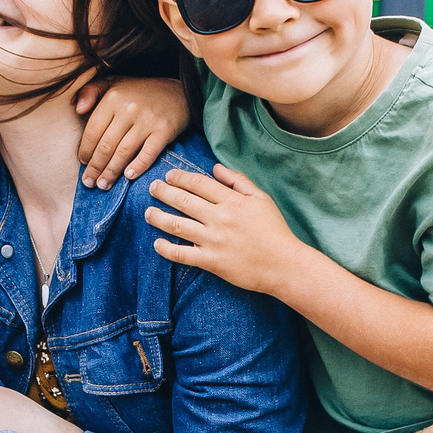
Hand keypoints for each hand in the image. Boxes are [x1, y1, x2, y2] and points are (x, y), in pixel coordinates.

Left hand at [74, 76, 186, 188]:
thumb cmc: (139, 92)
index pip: (93, 131)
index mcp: (113, 98)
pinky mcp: (164, 131)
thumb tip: (76, 109)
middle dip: (95, 167)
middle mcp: (129, 108)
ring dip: (111, 172)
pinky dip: (138, 166)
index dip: (85, 150)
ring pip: (124, 152)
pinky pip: (148, 153)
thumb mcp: (113, 83)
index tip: (82, 164)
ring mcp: (147, 120)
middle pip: (106, 145)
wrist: (178, 92)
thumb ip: (90, 91)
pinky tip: (129, 176)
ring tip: (104, 185)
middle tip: (90, 182)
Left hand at [145, 164, 307, 295]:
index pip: (198, 184)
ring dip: (158, 217)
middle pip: (183, 200)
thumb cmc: (275, 231)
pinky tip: (157, 243)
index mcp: (232, 201)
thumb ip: (238, 181)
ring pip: (176, 225)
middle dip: (163, 192)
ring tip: (148, 213)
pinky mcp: (211, 262)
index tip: (168, 175)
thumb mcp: (261, 199)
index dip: (180, 177)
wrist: (284, 265)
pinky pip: (181, 254)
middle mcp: (219, 218)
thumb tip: (215, 168)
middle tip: (152, 188)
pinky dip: (166, 248)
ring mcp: (213, 240)